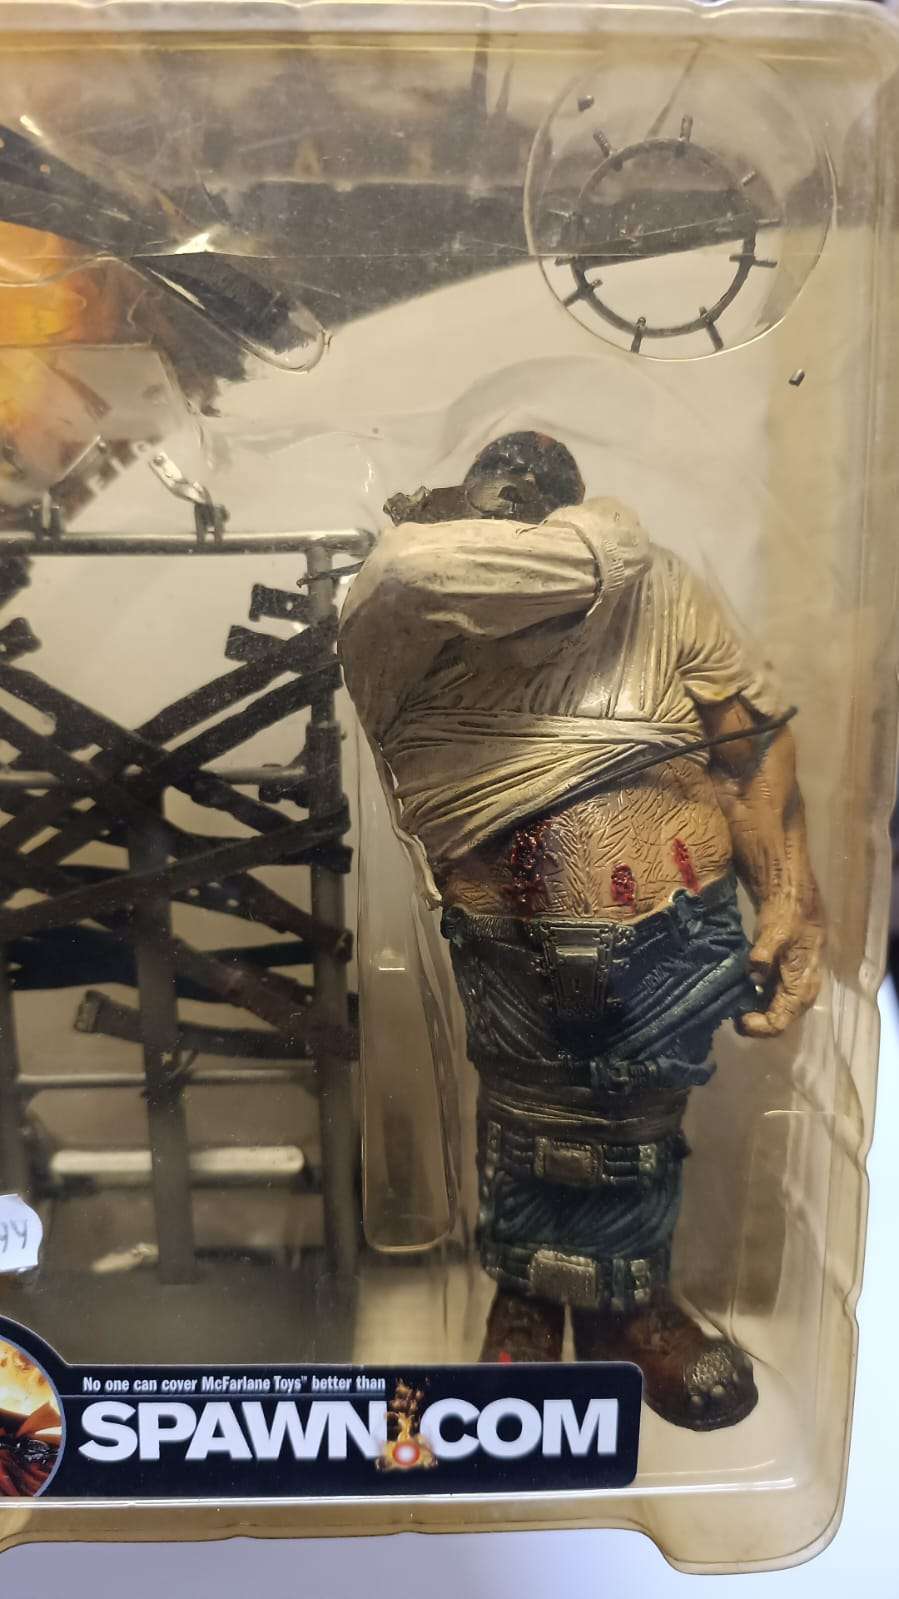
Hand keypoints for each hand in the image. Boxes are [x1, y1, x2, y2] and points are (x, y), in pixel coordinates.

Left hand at [737, 897, 824, 1038]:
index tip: (737, 1018)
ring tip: (731, 1003)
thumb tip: (754, 974)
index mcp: (801, 988)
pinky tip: (738, 992)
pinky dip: (754, 1001)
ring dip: (753, 1012)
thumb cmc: (789, 918)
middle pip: (776, 1023)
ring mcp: (793, 989)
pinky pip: (770, 1001)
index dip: (758, 1027)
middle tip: (730, 1012)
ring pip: (772, 1013)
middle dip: (753, 1022)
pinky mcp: (785, 981)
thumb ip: (765, 953)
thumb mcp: (776, 932)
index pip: (780, 1023)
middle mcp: (800, 995)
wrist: (797, 902)